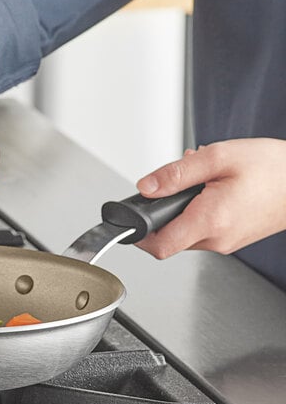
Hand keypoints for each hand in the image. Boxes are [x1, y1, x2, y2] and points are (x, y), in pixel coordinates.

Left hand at [135, 138, 285, 257]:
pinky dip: (198, 213)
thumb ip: (176, 174)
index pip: (158, 245)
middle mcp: (216, 239)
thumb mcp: (218, 158)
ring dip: (181, 211)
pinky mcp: (232, 240)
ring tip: (202, 184)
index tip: (131, 220)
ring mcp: (225, 243)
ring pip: (184, 234)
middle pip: (168, 239)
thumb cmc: (273, 169)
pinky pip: (202, 231)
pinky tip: (212, 192)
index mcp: (210, 221)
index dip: (138, 234)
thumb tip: (145, 187)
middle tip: (175, 186)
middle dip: (163, 212)